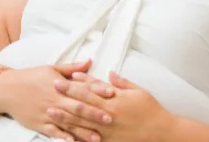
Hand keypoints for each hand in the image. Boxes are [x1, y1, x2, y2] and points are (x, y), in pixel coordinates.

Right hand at [0, 60, 108, 141]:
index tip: (112, 93)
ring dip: (83, 130)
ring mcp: (47, 113)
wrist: (7, 89)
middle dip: (94, 114)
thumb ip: (72, 68)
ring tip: (98, 137)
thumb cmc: (31, 77)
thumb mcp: (52, 68)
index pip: (82, 88)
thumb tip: (90, 61)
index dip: (98, 90)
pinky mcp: (39, 124)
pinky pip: (53, 132)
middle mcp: (55, 100)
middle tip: (110, 119)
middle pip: (78, 108)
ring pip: (68, 123)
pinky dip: (63, 137)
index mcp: (60, 85)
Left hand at [51, 71, 171, 141]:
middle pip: (83, 103)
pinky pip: (86, 138)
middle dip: (67, 94)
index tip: (70, 76)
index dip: (81, 82)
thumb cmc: (150, 111)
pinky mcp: (106, 141)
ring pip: (80, 122)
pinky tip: (63, 133)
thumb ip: (122, 83)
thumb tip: (110, 74)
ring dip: (64, 115)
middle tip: (54, 87)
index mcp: (115, 100)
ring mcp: (105, 129)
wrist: (158, 132)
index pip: (94, 88)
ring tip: (51, 110)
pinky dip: (74, 135)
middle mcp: (108, 114)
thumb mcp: (139, 91)